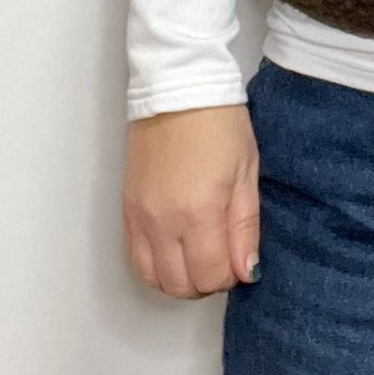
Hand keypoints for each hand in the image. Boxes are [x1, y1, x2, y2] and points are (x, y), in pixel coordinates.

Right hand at [122, 103, 261, 298]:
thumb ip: (245, 227)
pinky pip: (135, 258)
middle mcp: (164, 222)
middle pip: (180, 285)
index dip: (231, 276)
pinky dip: (156, 266)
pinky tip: (175, 250)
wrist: (179, 89)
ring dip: (178, 279)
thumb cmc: (220, 124)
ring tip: (198, 257)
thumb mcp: (246, 172)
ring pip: (153, 278)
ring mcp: (140, 217)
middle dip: (205, 282)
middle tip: (221, 260)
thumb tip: (247, 271)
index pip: (211, 275)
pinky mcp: (127, 209)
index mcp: (200, 211)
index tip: (240, 260)